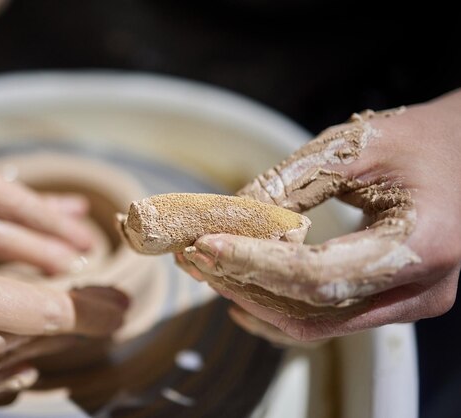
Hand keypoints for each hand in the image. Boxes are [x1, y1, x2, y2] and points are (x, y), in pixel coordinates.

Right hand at [0, 256, 127, 417]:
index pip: (40, 309)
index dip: (85, 309)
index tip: (121, 305)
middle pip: (33, 336)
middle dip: (81, 324)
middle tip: (120, 314)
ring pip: (6, 359)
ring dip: (46, 344)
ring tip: (84, 333)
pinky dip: (3, 373)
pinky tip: (21, 372)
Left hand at [178, 89, 460, 343]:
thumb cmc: (419, 140)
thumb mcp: (353, 147)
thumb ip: (291, 182)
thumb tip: (227, 216)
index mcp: (421, 246)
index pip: (318, 276)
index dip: (255, 263)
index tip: (205, 245)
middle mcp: (419, 291)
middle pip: (311, 309)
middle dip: (244, 283)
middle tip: (194, 255)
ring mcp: (407, 304)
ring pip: (314, 323)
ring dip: (254, 297)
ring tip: (208, 267)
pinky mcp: (390, 302)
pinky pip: (326, 321)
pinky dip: (278, 307)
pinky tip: (240, 293)